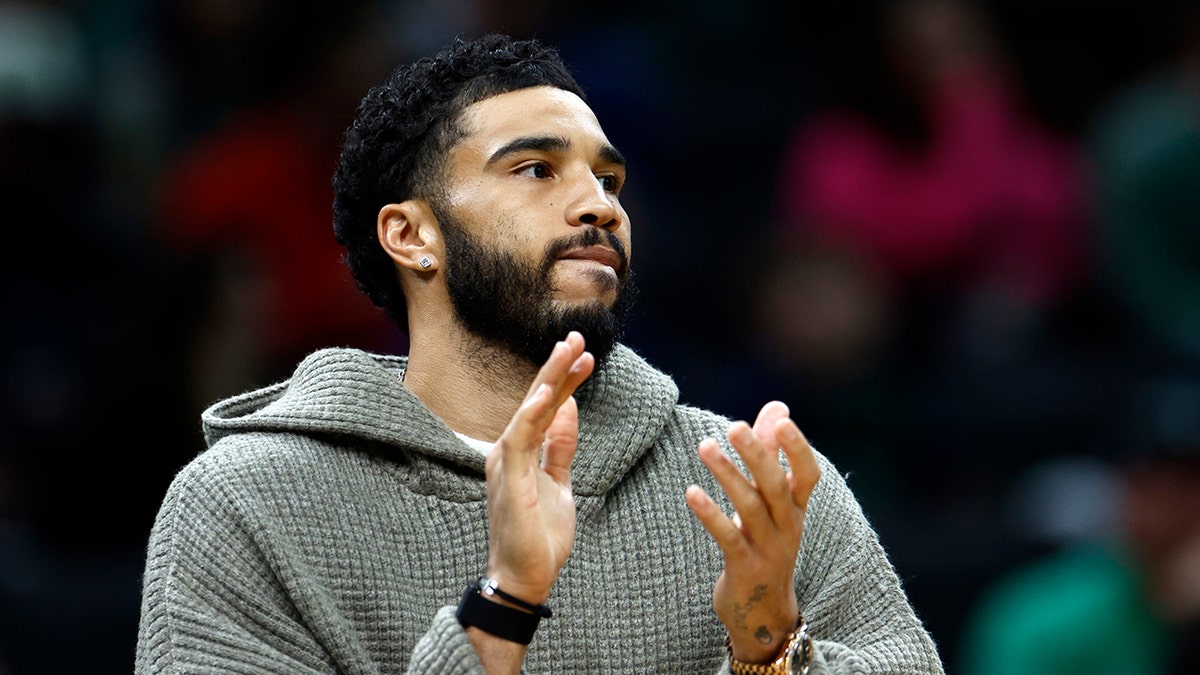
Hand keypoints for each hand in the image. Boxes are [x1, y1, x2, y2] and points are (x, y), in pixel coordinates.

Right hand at [485, 331, 593, 604]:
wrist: (525, 578)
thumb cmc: (539, 536)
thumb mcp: (559, 483)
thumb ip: (560, 447)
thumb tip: (570, 409)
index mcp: (521, 452)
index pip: (546, 406)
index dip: (566, 380)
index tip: (588, 356)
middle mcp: (509, 451)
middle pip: (536, 400)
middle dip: (557, 367)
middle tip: (577, 336)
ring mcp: (506, 464)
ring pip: (528, 410)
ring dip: (549, 379)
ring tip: (568, 350)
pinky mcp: (508, 480)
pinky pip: (520, 440)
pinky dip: (532, 414)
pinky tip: (547, 393)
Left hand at [685, 401, 820, 662]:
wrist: (763, 611)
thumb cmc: (766, 542)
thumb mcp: (773, 501)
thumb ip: (773, 454)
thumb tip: (778, 408)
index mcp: (797, 509)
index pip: (808, 474)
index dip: (798, 448)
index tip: (782, 420)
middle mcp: (788, 527)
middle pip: (776, 486)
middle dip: (757, 455)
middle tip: (734, 426)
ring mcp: (769, 550)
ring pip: (750, 507)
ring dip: (727, 475)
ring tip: (704, 446)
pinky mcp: (745, 568)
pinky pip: (729, 538)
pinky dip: (711, 514)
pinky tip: (691, 492)